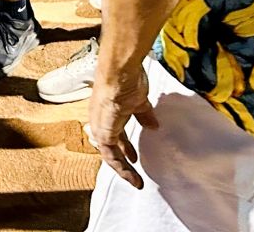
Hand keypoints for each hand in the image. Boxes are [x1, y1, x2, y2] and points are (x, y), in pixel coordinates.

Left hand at [88, 63, 155, 189]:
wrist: (119, 73)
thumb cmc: (128, 79)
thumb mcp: (139, 100)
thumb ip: (144, 114)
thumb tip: (153, 125)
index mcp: (109, 109)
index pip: (115, 131)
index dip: (125, 144)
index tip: (134, 155)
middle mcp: (101, 118)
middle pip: (111, 143)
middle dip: (122, 157)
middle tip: (134, 168)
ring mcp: (100, 125)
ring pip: (109, 153)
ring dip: (122, 168)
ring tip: (135, 180)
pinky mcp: (103, 132)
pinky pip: (110, 156)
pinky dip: (121, 168)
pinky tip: (132, 176)